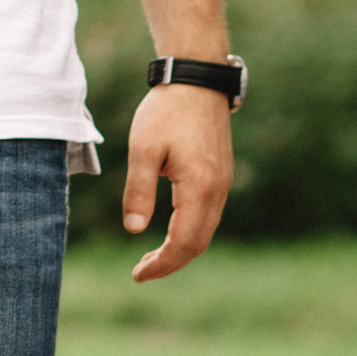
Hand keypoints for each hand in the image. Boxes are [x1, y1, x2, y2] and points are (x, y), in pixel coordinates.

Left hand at [123, 84, 231, 282]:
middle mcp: (217, 191)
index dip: (161, 265)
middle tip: (141, 270)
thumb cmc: (166, 111)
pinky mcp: (220, 177)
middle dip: (170, 263)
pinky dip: (189, 233)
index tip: (137, 275)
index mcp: (198, 187)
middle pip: (197, 245)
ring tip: (151, 256)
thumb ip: (138, 191)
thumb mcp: (143, 149)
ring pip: (205, 233)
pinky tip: (169, 232)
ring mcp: (222, 184)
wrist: (196, 80)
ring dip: (179, 250)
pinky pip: (208, 217)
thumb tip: (134, 230)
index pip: (182, 243)